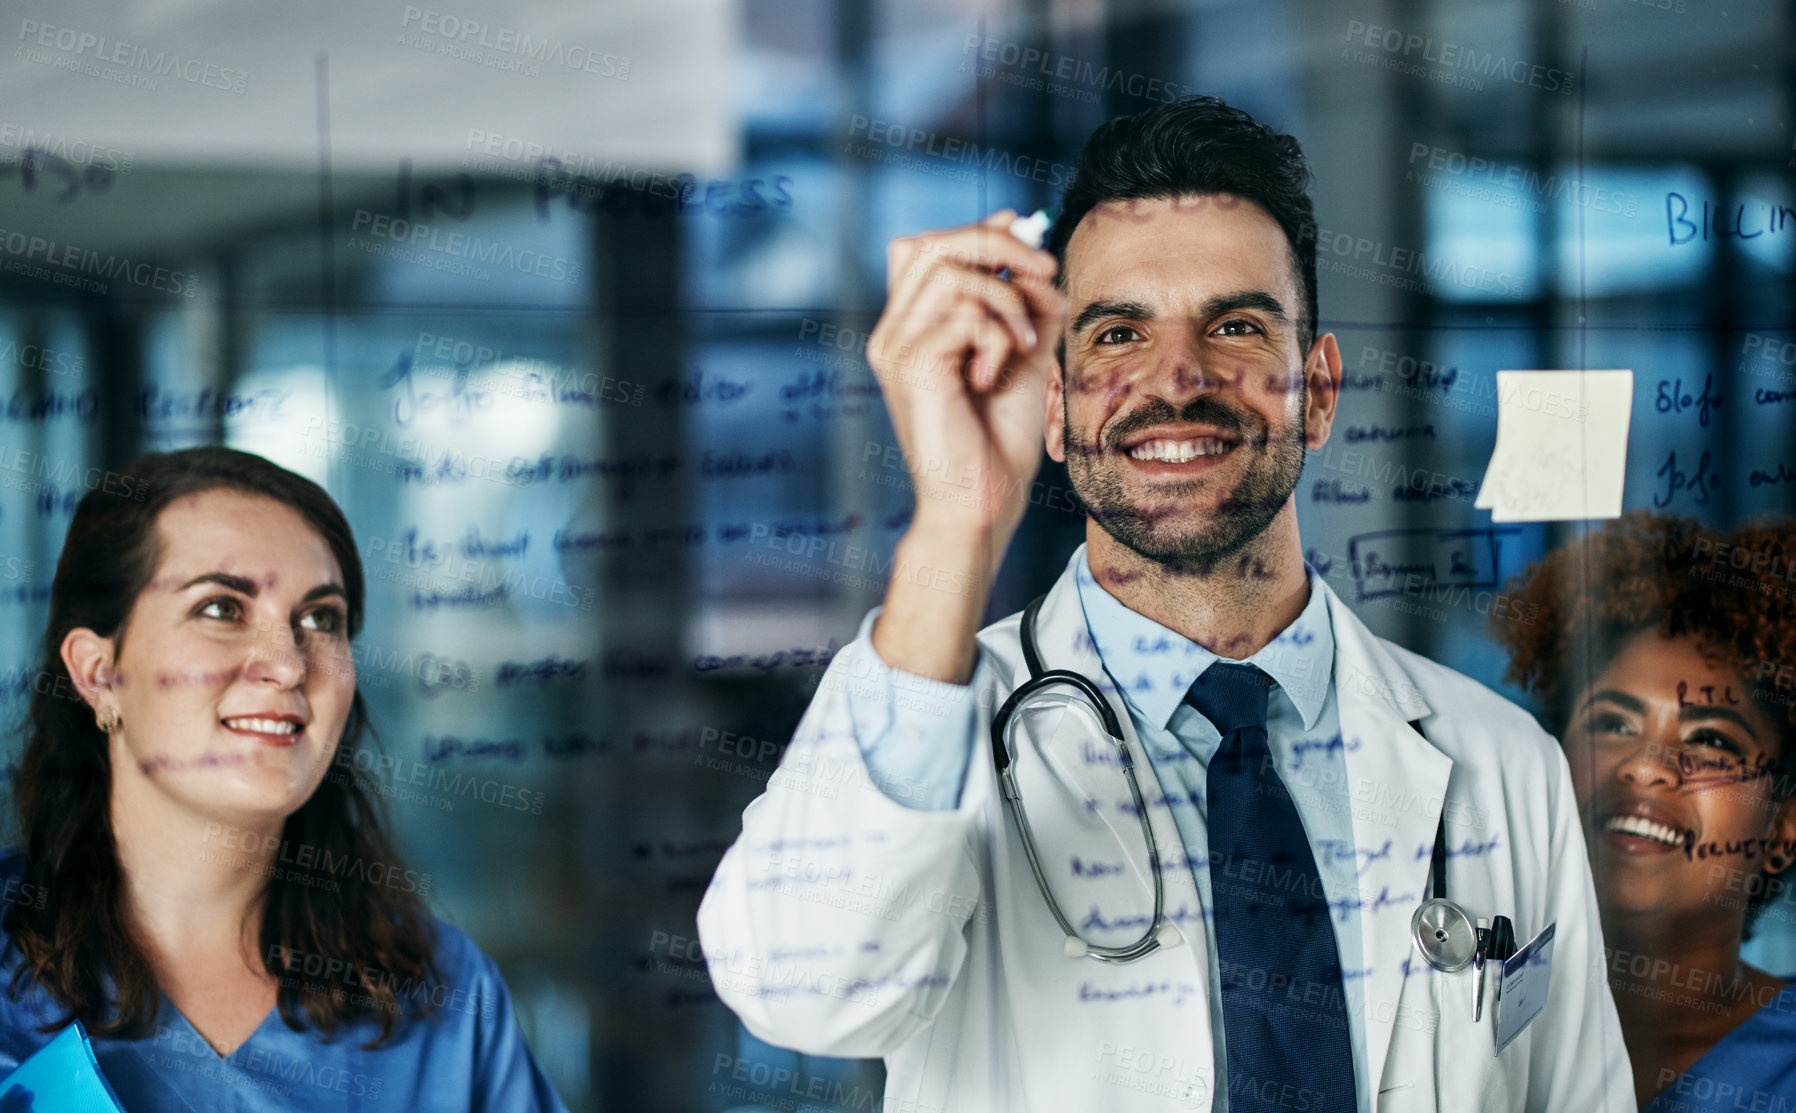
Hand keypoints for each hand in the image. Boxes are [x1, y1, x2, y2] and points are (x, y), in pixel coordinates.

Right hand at [866, 210, 1065, 546]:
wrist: (982, 502)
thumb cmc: (998, 439)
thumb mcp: (1023, 353)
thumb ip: (1023, 299)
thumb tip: (1026, 238)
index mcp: (911, 328)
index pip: (923, 247)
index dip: (975, 231)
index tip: (1024, 238)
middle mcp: (893, 333)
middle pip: (935, 245)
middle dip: (999, 248)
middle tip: (1044, 272)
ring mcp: (896, 347)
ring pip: (953, 274)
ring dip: (1007, 301)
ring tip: (1024, 345)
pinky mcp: (912, 365)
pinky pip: (965, 314)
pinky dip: (997, 337)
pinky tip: (993, 375)